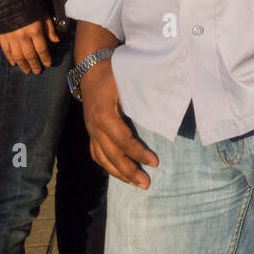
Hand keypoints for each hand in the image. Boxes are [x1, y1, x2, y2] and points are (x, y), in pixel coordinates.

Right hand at [0, 17, 58, 73]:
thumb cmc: (29, 4)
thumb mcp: (43, 13)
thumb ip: (49, 28)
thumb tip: (55, 41)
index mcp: (35, 30)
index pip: (42, 49)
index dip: (45, 58)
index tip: (48, 64)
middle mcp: (22, 36)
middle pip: (30, 55)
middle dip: (34, 64)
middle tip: (37, 71)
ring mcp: (11, 37)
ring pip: (17, 56)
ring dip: (22, 65)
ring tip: (26, 71)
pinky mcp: (2, 36)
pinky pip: (6, 50)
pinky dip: (10, 58)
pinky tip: (13, 63)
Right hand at [80, 58, 157, 188]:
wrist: (90, 69)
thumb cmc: (113, 73)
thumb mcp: (128, 80)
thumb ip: (142, 96)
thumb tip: (163, 109)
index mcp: (104, 115)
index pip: (123, 140)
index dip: (139, 153)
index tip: (155, 162)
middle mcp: (94, 127)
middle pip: (112, 155)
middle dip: (129, 172)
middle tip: (146, 184)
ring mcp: (90, 131)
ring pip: (102, 158)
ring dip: (119, 173)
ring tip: (136, 184)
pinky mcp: (90, 132)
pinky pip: (96, 154)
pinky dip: (107, 166)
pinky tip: (119, 173)